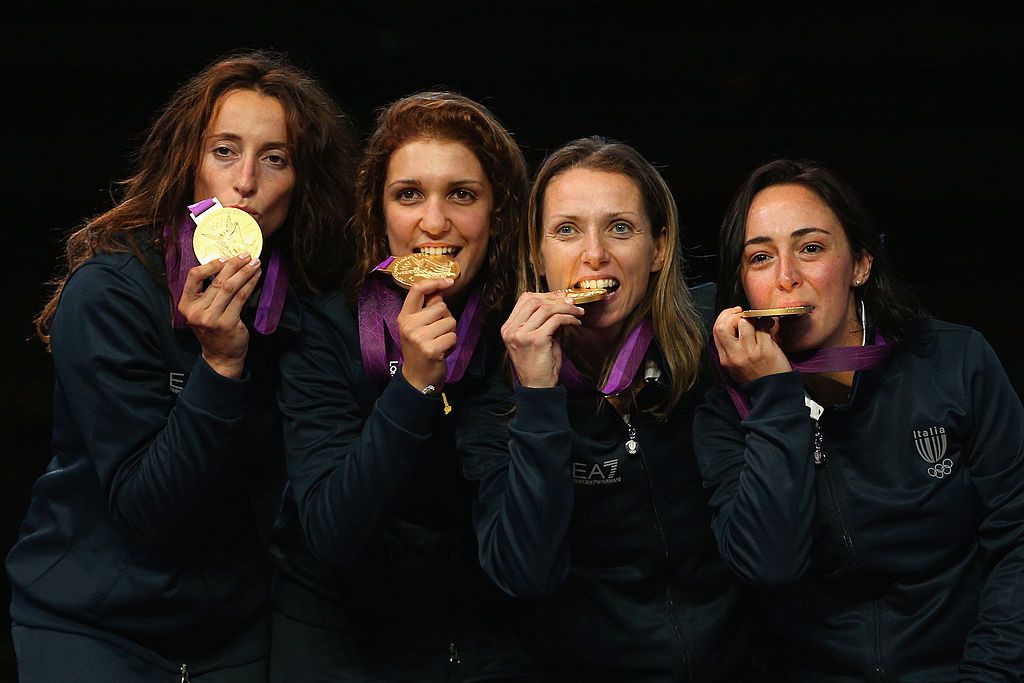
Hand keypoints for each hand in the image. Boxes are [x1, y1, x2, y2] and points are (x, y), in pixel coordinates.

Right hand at [178, 253, 261, 378]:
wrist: (220, 356)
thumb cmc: (212, 329)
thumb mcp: (201, 311)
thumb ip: (206, 293)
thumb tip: (225, 266)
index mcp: (186, 305)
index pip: (194, 276)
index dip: (211, 264)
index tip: (225, 258)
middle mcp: (196, 311)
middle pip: (216, 280)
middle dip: (234, 265)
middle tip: (246, 255)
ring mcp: (211, 318)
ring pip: (230, 287)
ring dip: (244, 273)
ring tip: (255, 263)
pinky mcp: (227, 323)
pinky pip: (241, 298)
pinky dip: (250, 284)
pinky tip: (256, 277)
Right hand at [398, 277, 456, 391]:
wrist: (417, 379)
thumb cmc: (419, 350)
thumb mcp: (417, 327)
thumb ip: (427, 309)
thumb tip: (440, 289)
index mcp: (404, 317)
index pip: (417, 289)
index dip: (434, 282)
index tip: (448, 281)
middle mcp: (409, 325)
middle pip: (441, 306)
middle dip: (446, 318)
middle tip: (437, 333)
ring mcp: (419, 337)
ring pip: (450, 321)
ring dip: (450, 333)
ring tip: (439, 342)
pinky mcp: (431, 349)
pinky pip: (453, 336)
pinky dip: (452, 344)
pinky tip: (442, 352)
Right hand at [500, 291, 583, 387]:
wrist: (538, 387)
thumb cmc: (539, 365)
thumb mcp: (537, 339)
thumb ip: (544, 321)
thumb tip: (562, 303)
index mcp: (509, 328)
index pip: (524, 300)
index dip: (545, 295)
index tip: (561, 298)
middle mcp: (512, 330)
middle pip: (534, 300)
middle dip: (556, 298)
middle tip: (572, 302)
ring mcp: (521, 335)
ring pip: (546, 308)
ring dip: (566, 307)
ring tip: (577, 312)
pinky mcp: (535, 340)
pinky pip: (555, 320)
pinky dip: (569, 317)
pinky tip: (576, 321)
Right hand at [713, 306, 792, 384]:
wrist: (773, 391)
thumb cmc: (756, 377)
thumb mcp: (734, 366)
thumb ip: (729, 348)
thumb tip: (731, 324)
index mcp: (725, 359)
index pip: (716, 330)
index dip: (724, 317)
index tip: (732, 315)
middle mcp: (734, 354)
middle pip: (724, 324)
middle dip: (732, 314)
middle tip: (742, 314)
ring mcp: (750, 351)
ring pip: (744, 322)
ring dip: (751, 317)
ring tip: (757, 321)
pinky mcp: (765, 348)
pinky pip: (762, 325)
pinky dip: (766, 321)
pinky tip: (768, 325)